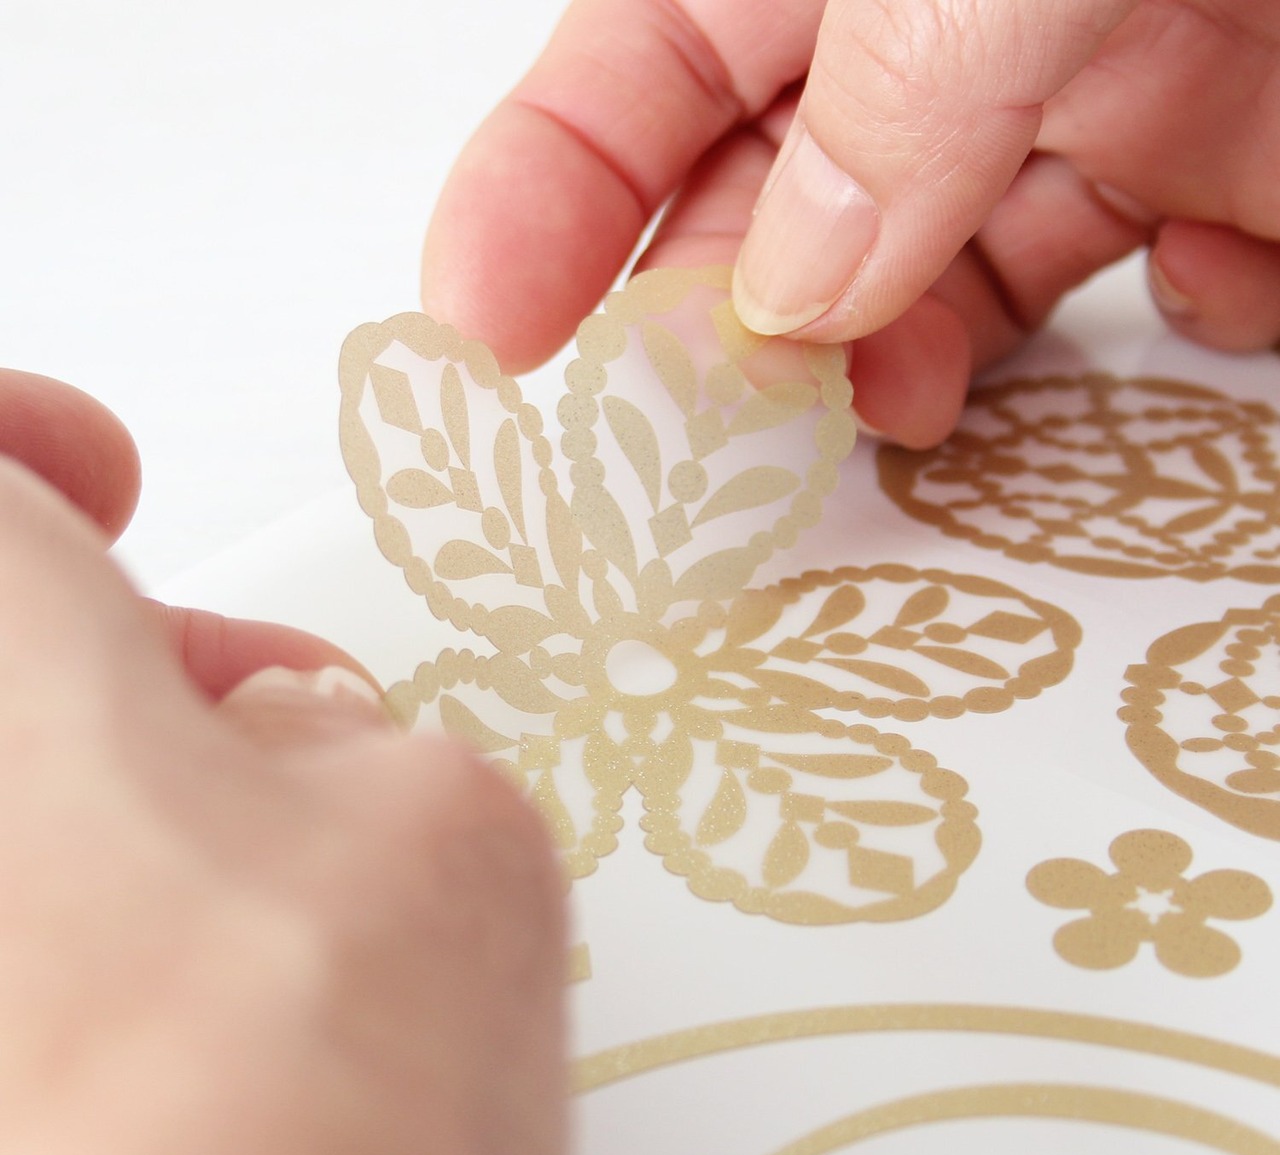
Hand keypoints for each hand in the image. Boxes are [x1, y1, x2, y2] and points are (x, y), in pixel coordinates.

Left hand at [0, 371, 565, 1154]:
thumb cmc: (295, 1095)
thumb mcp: (440, 825)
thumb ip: (355, 748)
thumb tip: (290, 761)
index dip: (29, 443)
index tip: (99, 482)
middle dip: (103, 665)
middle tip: (235, 722)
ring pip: (8, 821)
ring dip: (89, 816)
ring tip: (238, 901)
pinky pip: (25, 951)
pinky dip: (60, 950)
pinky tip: (163, 1028)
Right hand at [421, 0, 1279, 445]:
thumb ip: (909, 84)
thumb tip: (800, 286)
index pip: (631, 77)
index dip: (539, 203)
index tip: (480, 336)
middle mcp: (939, 26)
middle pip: (765, 209)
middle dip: (724, 329)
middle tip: (706, 438)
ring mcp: (1077, 88)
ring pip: (925, 275)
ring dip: (908, 359)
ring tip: (915, 405)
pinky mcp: (1213, 152)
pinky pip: (1127, 269)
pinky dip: (1153, 309)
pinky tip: (1209, 272)